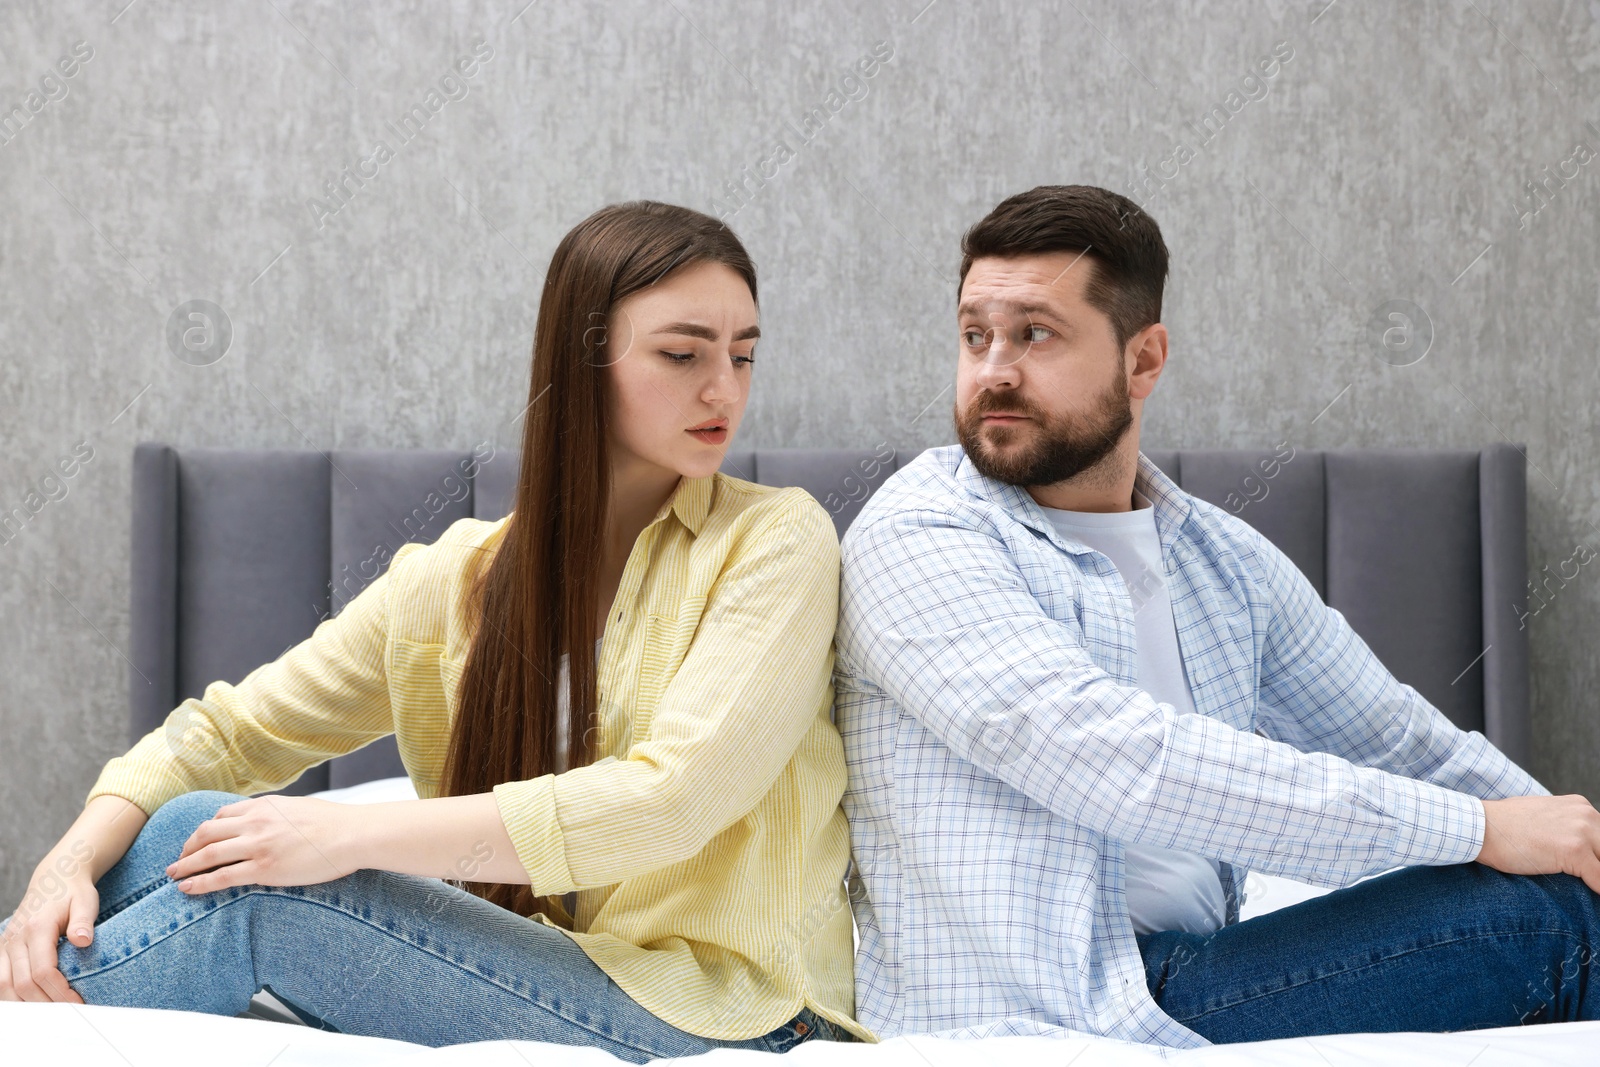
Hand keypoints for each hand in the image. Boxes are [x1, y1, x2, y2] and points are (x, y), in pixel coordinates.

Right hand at [1, 861, 97, 1003]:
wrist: (54, 878)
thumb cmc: (73, 893)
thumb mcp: (87, 900)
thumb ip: (84, 921)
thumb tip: (83, 940)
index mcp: (37, 927)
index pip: (43, 970)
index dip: (59, 992)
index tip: (77, 1003)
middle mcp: (15, 938)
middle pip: (22, 984)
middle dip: (46, 1003)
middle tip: (68, 1013)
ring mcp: (4, 945)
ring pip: (4, 987)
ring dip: (26, 1004)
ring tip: (51, 1013)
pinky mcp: (1, 951)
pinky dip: (10, 996)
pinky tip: (29, 1005)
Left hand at [165, 795, 358, 893]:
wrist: (353, 834)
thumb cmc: (334, 823)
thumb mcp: (298, 808)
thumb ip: (277, 815)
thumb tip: (270, 824)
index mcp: (264, 806)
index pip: (221, 816)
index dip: (203, 832)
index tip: (197, 843)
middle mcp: (255, 822)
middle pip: (205, 833)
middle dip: (186, 848)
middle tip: (177, 862)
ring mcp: (258, 845)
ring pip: (207, 854)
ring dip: (185, 866)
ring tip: (173, 877)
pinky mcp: (264, 868)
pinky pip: (221, 876)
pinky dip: (199, 883)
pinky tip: (187, 890)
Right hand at [1477, 794, 1599, 892]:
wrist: (1480, 827)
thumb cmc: (1503, 826)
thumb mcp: (1542, 816)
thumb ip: (1564, 826)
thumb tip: (1572, 847)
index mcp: (1580, 807)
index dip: (1597, 856)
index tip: (1591, 868)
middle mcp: (1586, 815)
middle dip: (1599, 865)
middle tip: (1588, 878)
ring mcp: (1581, 832)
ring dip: (1597, 877)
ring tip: (1586, 885)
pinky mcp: (1574, 851)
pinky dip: (1596, 890)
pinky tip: (1587, 895)